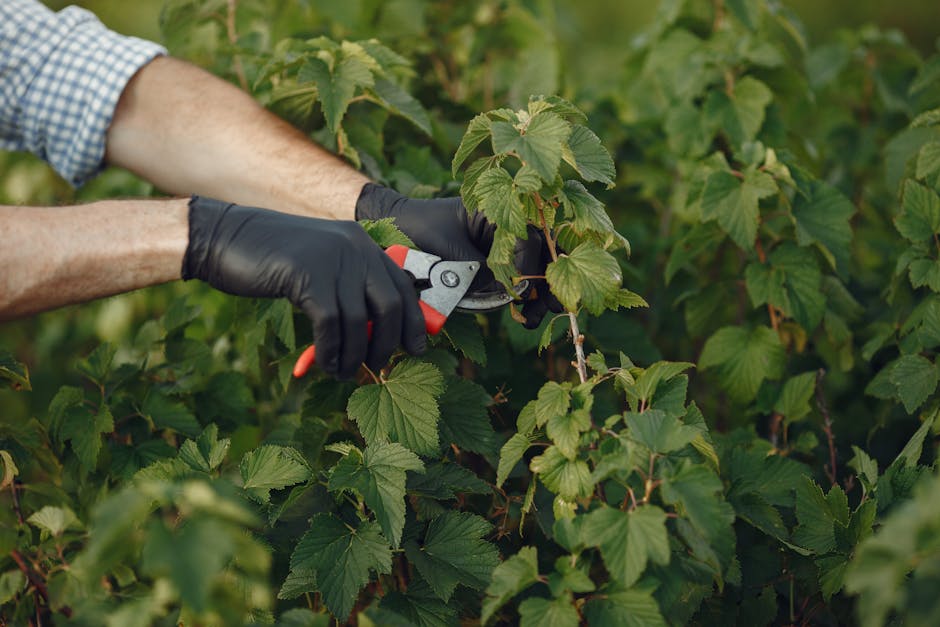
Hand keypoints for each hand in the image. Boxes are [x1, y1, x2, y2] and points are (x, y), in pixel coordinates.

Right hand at [182, 196, 425, 377]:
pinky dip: (331, 351)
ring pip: (359, 321)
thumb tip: (375, 332)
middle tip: (378, 365)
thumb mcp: (319, 266)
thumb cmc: (271, 259)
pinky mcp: (306, 274)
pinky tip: (326, 364)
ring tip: (344, 372)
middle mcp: (354, 247)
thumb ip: (348, 288)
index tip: (416, 349)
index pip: (402, 286)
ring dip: (354, 355)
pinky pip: (330, 324)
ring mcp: (331, 259)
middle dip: (387, 343)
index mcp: (361, 243)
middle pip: (389, 305)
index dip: (413, 321)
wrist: (224, 237)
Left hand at [355, 183, 562, 328]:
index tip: (522, 292)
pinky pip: (520, 276)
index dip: (529, 268)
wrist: (396, 227)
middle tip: (551, 307)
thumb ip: (483, 270)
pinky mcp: (497, 261)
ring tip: (533, 319)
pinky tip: (525, 315)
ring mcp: (505, 243)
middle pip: (544, 252)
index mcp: (499, 209)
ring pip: (537, 266)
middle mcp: (509, 223)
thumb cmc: (420, 229)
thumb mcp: (451, 250)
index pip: (529, 239)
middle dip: (550, 281)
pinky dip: (526, 296)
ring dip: (541, 294)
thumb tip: (511, 292)